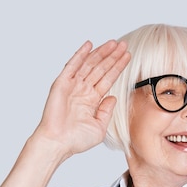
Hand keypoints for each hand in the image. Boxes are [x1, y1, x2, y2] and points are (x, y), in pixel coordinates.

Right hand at [34, 39, 130, 158]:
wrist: (58, 143)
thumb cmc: (76, 140)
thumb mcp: (100, 127)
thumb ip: (107, 111)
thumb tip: (113, 97)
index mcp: (92, 100)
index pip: (108, 79)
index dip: (118, 67)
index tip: (128, 57)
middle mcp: (83, 90)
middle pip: (101, 68)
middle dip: (113, 56)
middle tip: (124, 45)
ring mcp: (72, 86)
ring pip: (90, 64)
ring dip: (101, 53)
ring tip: (114, 43)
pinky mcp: (62, 83)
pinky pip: (72, 65)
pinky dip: (80, 54)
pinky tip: (89, 45)